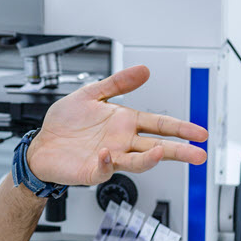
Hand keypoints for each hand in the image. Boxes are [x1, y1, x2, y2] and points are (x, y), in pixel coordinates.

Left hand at [26, 65, 208, 186]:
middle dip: (179, 151)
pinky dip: (106, 162)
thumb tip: (143, 70)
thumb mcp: (91, 94)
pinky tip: (106, 153)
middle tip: (199, 154)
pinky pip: (103, 169)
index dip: (180, 128)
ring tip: (161, 152)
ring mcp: (109, 158)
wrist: (40, 145)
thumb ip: (117, 84)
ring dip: (149, 159)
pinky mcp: (91, 170)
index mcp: (124, 123)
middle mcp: (121, 142)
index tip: (199, 132)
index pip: (159, 125)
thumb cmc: (65, 124)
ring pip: (136, 161)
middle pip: (157, 147)